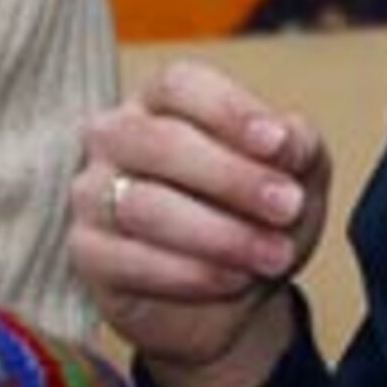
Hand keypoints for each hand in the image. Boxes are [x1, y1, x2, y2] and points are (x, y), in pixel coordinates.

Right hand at [70, 60, 330, 386]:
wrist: (233, 301)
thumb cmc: (256, 217)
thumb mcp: (297, 178)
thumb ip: (299, 148)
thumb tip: (289, 139)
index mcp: (163, 101)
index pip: (180, 85)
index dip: (229, 110)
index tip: (278, 142)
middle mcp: (117, 136)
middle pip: (159, 141)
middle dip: (231, 177)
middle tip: (288, 206)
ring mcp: (93, 192)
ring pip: (144, 206)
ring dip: (220, 234)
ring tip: (274, 255)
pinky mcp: (87, 251)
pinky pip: (129, 260)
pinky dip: (190, 273)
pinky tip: (233, 278)